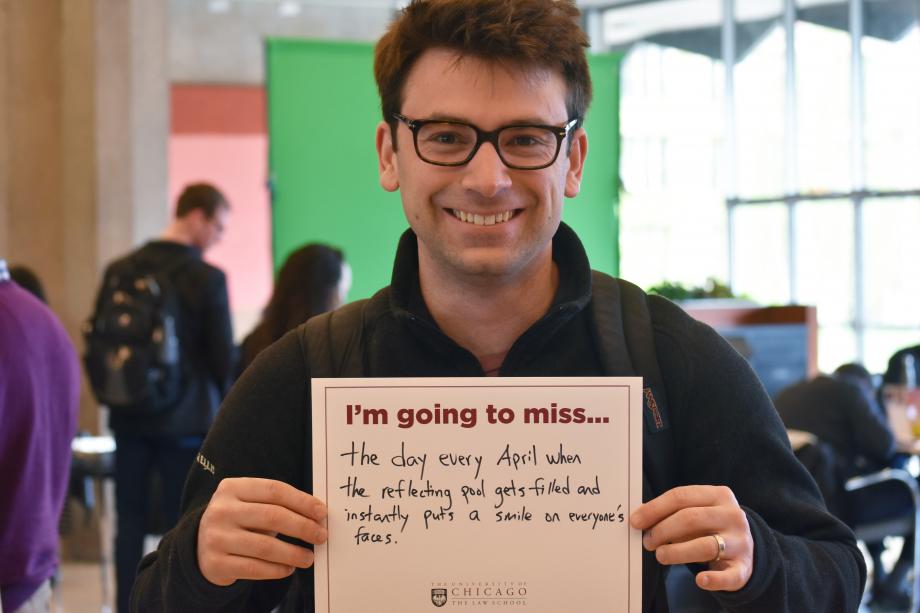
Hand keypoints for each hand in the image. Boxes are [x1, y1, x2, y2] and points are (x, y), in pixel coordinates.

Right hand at [197, 477, 327, 585]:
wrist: (200, 546)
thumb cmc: (238, 521)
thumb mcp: (250, 504)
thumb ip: (277, 505)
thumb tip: (317, 516)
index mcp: (232, 488)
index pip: (275, 490)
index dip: (302, 501)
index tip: (322, 513)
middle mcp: (221, 510)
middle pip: (272, 516)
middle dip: (303, 527)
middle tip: (321, 536)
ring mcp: (216, 537)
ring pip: (265, 546)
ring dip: (293, 553)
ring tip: (309, 557)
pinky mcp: (215, 563)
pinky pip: (254, 568)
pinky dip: (276, 570)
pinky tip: (289, 569)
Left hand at [629, 485, 753, 591]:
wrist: (745, 547)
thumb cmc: (710, 526)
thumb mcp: (697, 511)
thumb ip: (672, 511)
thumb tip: (640, 518)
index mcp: (719, 495)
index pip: (681, 496)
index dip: (654, 509)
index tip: (635, 521)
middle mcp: (733, 516)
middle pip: (691, 519)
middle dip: (663, 530)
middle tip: (648, 541)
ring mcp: (740, 542)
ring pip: (705, 546)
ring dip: (676, 552)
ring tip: (660, 555)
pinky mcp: (744, 567)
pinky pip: (729, 576)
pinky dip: (713, 580)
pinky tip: (699, 580)